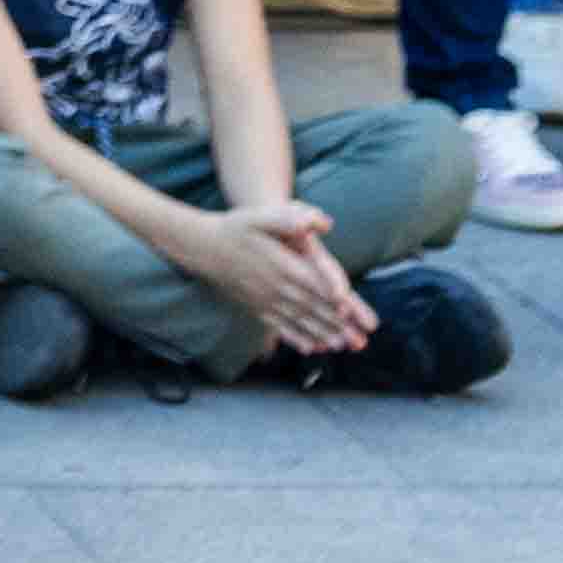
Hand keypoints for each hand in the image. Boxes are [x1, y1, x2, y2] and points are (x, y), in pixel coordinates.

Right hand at [170, 202, 378, 359]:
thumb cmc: (234, 228)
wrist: (202, 246)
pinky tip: (310, 348)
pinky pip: (279, 327)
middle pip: (312, 308)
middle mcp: (275, 286)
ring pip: (298, 320)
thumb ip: (289, 217)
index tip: (355, 313)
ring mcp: (265, 300)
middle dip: (338, 326)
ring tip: (342, 347)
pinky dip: (296, 338)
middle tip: (360, 342)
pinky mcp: (256, 307)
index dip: (337, 299)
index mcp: (282, 265)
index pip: (316, 285)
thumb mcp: (259, 215)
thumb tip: (322, 223)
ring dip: (322, 334)